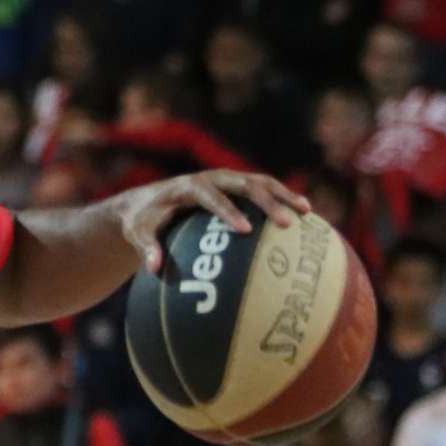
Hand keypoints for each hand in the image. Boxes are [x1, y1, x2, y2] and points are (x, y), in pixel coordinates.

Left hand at [116, 171, 308, 273]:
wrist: (148, 200)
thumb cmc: (143, 220)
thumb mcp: (137, 232)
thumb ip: (145, 247)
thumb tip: (153, 269)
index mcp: (188, 187)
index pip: (211, 196)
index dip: (228, 211)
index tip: (244, 229)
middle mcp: (211, 177)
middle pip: (244, 184)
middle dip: (266, 202)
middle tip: (286, 224)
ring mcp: (226, 179)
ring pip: (260, 182)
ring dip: (283, 195)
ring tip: (307, 212)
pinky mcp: (236, 186)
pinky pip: (263, 190)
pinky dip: (282, 200)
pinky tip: (305, 218)